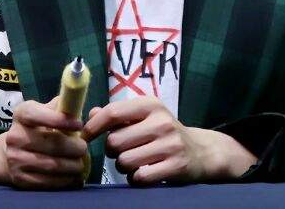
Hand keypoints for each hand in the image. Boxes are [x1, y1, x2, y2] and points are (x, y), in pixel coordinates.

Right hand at [0, 97, 87, 188]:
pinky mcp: (20, 179)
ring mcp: (15, 159)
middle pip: (50, 143)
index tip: (79, 125)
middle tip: (84, 148)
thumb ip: (61, 107)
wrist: (11, 153)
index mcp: (21, 114)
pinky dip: (65, 180)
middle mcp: (15, 136)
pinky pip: (47, 182)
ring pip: (51, 165)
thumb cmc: (37, 128)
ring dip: (72, 166)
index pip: (37, 115)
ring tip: (80, 163)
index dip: (60, 120)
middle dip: (73, 147)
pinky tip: (73, 176)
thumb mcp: (44, 111)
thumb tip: (77, 104)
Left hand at [82, 97, 256, 184]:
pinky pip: (140, 177)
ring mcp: (170, 144)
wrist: (200, 151)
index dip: (93, 126)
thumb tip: (91, 113)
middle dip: (112, 151)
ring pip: (124, 162)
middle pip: (115, 142)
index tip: (85, 136)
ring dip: (124, 166)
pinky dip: (137, 178)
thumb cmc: (163, 132)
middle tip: (123, 150)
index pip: (113, 113)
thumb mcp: (143, 117)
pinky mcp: (176, 166)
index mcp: (151, 105)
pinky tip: (145, 172)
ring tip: (135, 161)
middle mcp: (162, 121)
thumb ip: (117, 115)